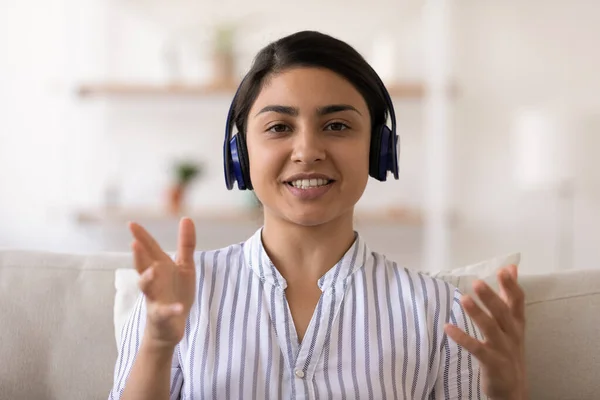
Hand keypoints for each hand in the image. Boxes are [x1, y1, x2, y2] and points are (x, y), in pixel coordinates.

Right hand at [128, 217, 196, 348]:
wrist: (170, 326)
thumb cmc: (175, 292)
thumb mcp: (184, 266)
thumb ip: (186, 244)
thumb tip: (186, 218)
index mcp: (159, 267)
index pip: (149, 249)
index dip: (142, 237)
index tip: (131, 223)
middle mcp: (153, 281)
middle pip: (143, 266)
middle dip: (139, 256)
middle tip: (134, 243)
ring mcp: (155, 298)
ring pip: (147, 288)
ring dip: (148, 279)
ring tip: (153, 270)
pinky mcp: (161, 315)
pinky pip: (165, 312)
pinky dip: (171, 310)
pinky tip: (179, 307)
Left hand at [444, 265, 527, 399]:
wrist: (513, 389)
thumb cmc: (509, 349)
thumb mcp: (513, 324)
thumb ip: (510, 296)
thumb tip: (511, 268)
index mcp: (517, 324)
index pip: (517, 302)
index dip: (512, 286)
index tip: (503, 270)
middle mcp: (512, 335)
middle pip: (503, 313)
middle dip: (491, 297)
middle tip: (477, 282)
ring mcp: (503, 350)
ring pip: (491, 329)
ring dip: (477, 314)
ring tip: (464, 299)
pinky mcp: (492, 363)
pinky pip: (476, 349)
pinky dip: (462, 338)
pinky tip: (448, 328)